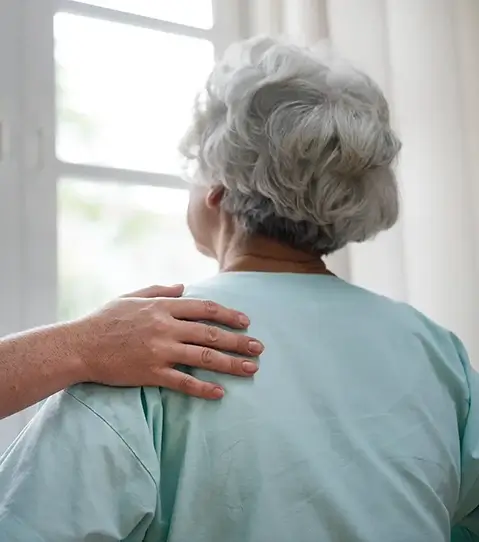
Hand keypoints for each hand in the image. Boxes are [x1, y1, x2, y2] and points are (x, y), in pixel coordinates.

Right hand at [69, 284, 263, 398]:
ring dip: (230, 364)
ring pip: (203, 356)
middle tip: (259, 348)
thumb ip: (160, 290)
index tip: (246, 321)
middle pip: (211, 333)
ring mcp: (160, 351)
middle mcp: (166, 327)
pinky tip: (220, 393)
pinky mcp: (151, 372)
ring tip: (251, 369)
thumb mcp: (132, 297)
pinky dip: (203, 388)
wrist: (79, 346)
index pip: (205, 308)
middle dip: (238, 341)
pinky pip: (183, 381)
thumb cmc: (105, 319)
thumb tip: (184, 286)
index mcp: (163, 307)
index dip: (229, 314)